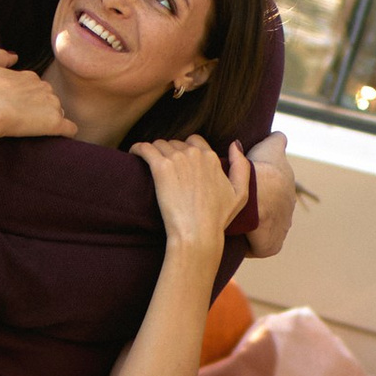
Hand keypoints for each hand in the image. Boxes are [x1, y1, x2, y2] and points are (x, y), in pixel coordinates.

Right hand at [0, 50, 71, 139]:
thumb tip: (14, 56)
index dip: (29, 99)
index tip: (17, 108)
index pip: (37, 88)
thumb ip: (0, 56)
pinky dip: (66, 132)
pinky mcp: (55, 123)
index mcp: (31, 77)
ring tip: (32, 129)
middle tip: (23, 119)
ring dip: (50, 120)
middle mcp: (45, 88)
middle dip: (41, 108)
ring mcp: (52, 105)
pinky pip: (70, 129)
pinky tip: (56, 136)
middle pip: (49, 100)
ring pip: (58, 113)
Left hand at [138, 132, 252, 255]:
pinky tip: (134, 154)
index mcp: (211, 158)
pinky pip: (144, 148)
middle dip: (169, 152)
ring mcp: (177, 159)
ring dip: (154, 152)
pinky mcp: (160, 168)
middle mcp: (194, 154)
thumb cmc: (218, 219)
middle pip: (175, 143)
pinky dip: (137, 149)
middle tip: (164, 169)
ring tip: (148, 163)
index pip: (194, 141)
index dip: (186, 150)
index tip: (179, 162)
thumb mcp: (241, 194)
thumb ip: (241, 166)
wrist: (197, 233)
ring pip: (159, 144)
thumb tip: (235, 144)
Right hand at [244, 132, 296, 256]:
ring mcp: (281, 229)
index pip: (275, 196)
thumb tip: (279, 135)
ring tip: (232, 224)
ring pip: (264, 231)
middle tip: (236, 210)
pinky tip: (236, 238)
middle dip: (257, 214)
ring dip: (252, 230)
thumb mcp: (271, 148)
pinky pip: (259, 248)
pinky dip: (249, 245)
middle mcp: (287, 212)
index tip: (249, 195)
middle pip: (271, 215)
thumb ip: (277, 141)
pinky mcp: (271, 246)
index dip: (263, 194)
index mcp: (287, 192)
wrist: (259, 193)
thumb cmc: (263, 169)